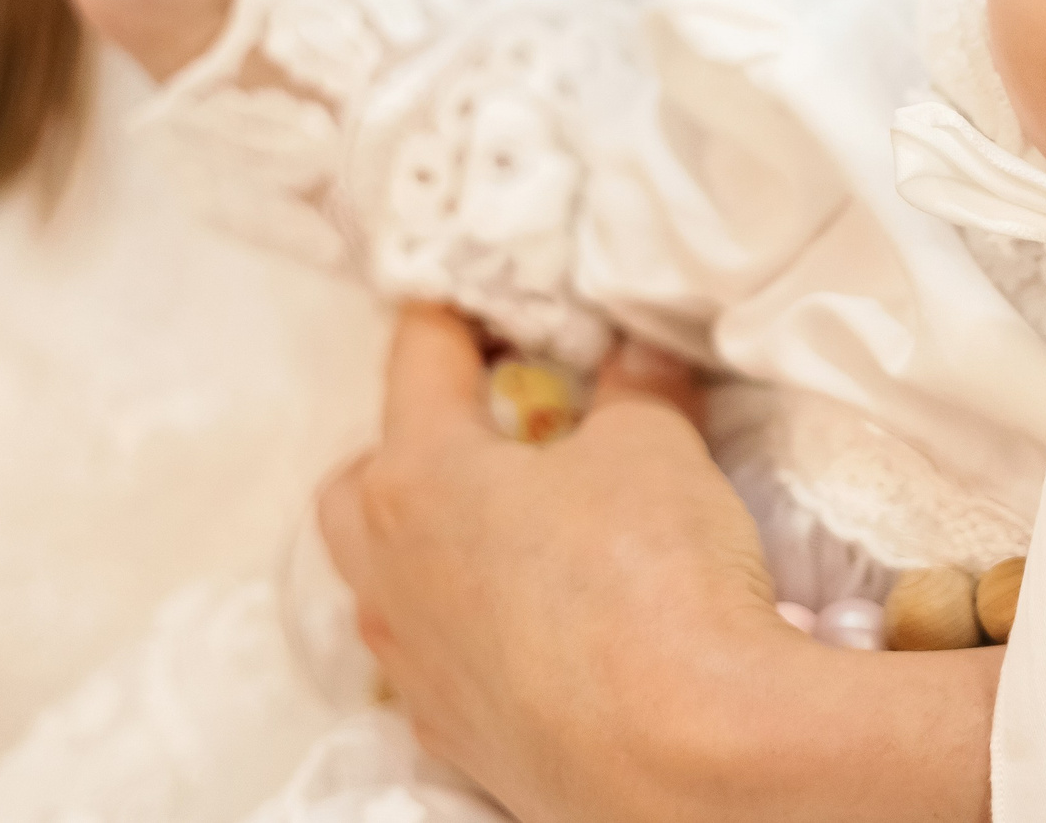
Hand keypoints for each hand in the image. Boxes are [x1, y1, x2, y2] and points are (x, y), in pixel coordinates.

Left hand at [319, 309, 832, 822]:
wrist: (687, 758)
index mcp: (419, 480)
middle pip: (358, 485)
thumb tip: (634, 355)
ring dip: (431, 542)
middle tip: (488, 419)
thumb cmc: (652, 579)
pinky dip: (470, 626)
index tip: (481, 288)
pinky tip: (537, 622)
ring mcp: (420, 668)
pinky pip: (436, 661)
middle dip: (409, 439)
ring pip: (386, 584)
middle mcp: (393, 577)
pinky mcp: (462, 738)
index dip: (455, 310)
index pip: (419, 360)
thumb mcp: (657, 447)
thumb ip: (637, 389)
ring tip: (511, 524)